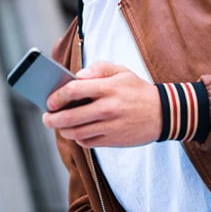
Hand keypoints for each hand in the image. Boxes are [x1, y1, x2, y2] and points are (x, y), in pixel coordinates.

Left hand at [42, 62, 161, 147]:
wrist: (164, 113)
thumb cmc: (137, 90)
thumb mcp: (122, 71)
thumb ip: (98, 69)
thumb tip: (77, 76)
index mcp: (108, 88)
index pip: (73, 90)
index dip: (56, 97)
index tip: (49, 101)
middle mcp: (107, 108)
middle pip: (69, 117)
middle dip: (52, 119)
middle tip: (46, 118)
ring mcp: (110, 126)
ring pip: (76, 133)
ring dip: (63, 130)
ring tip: (59, 126)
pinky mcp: (113, 140)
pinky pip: (87, 142)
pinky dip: (78, 138)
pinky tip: (77, 132)